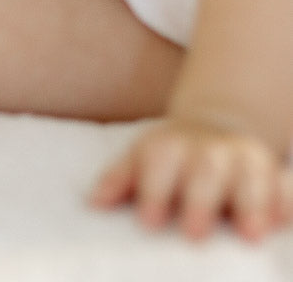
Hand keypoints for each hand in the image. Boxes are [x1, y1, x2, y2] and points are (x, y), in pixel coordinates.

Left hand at [90, 115, 292, 239]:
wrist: (214, 130)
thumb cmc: (169, 158)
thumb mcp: (140, 159)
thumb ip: (118, 181)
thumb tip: (93, 204)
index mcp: (170, 145)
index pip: (159, 164)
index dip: (153, 192)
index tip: (147, 222)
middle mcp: (209, 149)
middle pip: (205, 172)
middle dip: (200, 201)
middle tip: (194, 234)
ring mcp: (245, 159)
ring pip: (251, 178)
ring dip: (250, 205)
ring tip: (249, 236)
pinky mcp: (273, 173)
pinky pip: (283, 188)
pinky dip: (283, 204)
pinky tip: (279, 224)